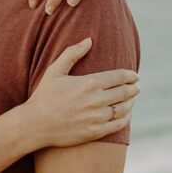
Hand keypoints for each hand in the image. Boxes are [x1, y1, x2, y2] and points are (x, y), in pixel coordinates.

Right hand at [22, 41, 140, 147]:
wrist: (34, 125)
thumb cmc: (44, 96)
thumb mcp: (55, 71)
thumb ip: (72, 53)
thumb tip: (89, 40)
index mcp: (89, 83)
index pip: (119, 77)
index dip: (130, 75)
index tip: (135, 76)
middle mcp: (96, 100)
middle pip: (125, 92)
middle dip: (133, 88)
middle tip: (137, 86)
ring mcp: (96, 117)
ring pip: (124, 108)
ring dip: (131, 102)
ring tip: (132, 99)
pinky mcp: (94, 132)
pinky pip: (118, 125)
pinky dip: (125, 118)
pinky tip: (126, 114)